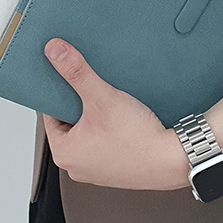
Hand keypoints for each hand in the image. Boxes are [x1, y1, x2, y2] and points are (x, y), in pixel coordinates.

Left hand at [42, 39, 189, 190]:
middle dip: (83, 105)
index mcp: (63, 153)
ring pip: (89, 132)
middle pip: (70, 122)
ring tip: (112, 106)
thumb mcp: (103, 97)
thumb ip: (77, 73)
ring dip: (98, 116)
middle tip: (97, 92)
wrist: (171, 160)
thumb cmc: (138, 139)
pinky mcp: (114, 169)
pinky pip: (104, 142)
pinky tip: (124, 120)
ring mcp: (95, 170)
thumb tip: (55, 52)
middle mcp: (75, 166)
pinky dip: (111, 130)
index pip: (51, 113)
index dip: (62, 93)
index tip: (72, 80)